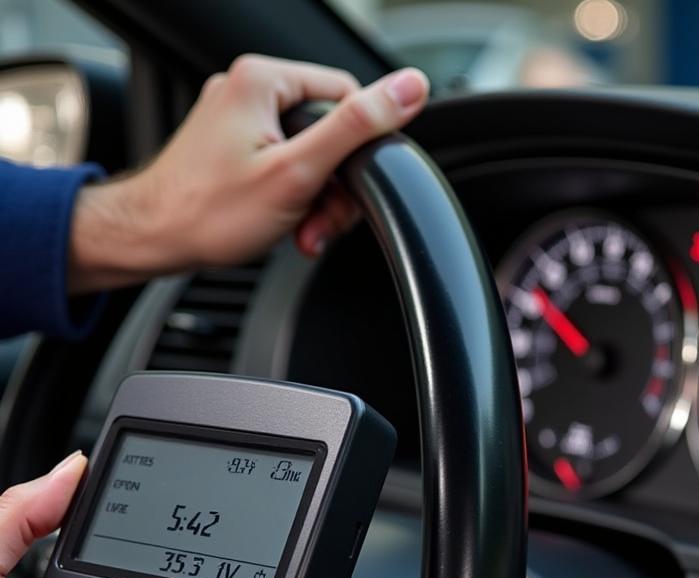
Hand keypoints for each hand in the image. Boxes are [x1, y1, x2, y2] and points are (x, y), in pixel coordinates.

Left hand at [68, 56, 429, 291]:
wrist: (152, 239)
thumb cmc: (210, 212)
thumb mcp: (298, 171)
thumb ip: (356, 127)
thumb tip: (409, 87)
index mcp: (263, 79)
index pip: (348, 97)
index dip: (359, 150)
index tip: (346, 190)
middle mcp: (248, 90)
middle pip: (330, 132)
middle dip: (334, 186)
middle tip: (320, 222)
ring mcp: (237, 119)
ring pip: (310, 155)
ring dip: (316, 200)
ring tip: (302, 231)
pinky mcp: (231, 146)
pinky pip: (284, 166)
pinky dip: (293, 199)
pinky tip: (287, 225)